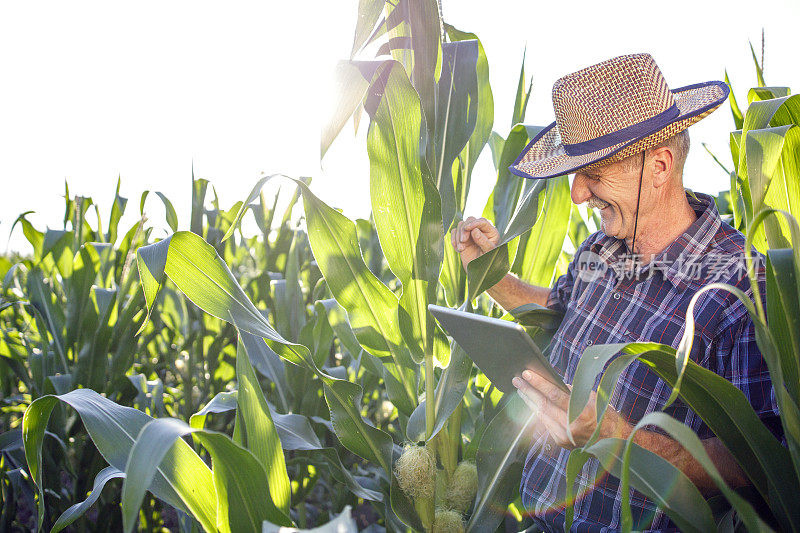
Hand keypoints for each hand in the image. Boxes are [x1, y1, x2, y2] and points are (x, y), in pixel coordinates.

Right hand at [450, 217, 499, 269]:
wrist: (480, 274)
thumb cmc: (488, 263)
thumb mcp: (488, 253)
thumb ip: (483, 241)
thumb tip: (474, 230)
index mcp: (491, 232)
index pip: (482, 221)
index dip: (474, 223)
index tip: (467, 228)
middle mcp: (481, 230)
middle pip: (469, 220)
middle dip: (464, 230)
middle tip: (463, 241)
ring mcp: (470, 234)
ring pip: (460, 226)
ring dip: (458, 236)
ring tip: (461, 249)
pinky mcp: (462, 239)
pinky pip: (454, 233)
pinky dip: (454, 240)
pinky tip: (458, 250)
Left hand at [512, 370, 629, 449]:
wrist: (614, 441)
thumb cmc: (604, 414)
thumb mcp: (591, 398)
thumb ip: (570, 391)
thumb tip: (550, 382)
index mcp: (581, 413)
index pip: (554, 395)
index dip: (538, 383)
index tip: (526, 374)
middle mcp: (570, 427)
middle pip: (543, 405)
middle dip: (528, 391)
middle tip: (516, 380)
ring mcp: (564, 437)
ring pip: (541, 415)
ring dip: (529, 401)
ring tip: (520, 389)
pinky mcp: (561, 443)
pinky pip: (545, 423)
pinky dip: (538, 412)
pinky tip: (531, 403)